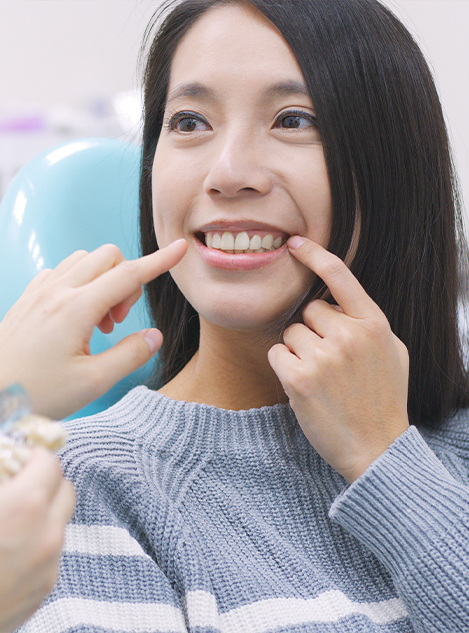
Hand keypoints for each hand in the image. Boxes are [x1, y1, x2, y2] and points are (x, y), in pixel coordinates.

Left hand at [0, 239, 186, 418]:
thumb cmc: (36, 394)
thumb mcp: (93, 382)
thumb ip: (130, 355)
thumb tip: (154, 336)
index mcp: (76, 309)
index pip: (128, 274)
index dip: (158, 261)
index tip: (179, 249)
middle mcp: (57, 292)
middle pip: (107, 257)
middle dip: (127, 280)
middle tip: (119, 321)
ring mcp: (38, 293)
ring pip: (83, 261)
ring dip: (102, 281)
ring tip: (98, 322)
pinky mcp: (26, 300)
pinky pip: (59, 272)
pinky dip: (78, 283)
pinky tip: (76, 316)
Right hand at [0, 449, 74, 632]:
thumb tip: (4, 460)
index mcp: (26, 506)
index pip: (50, 463)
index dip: (33, 457)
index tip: (19, 458)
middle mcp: (46, 535)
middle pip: (65, 490)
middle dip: (45, 482)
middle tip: (19, 484)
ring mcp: (48, 565)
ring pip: (58, 523)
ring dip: (42, 514)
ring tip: (9, 520)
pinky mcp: (43, 590)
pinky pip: (50, 554)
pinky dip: (36, 545)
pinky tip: (7, 551)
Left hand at [268, 237, 408, 482]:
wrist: (377, 448)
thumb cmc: (384, 399)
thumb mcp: (392, 353)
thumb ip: (368, 323)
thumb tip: (341, 303)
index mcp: (374, 324)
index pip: (340, 276)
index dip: (314, 255)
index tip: (295, 243)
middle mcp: (349, 335)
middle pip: (309, 311)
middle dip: (313, 332)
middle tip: (329, 362)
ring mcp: (324, 357)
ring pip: (290, 333)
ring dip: (298, 352)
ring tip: (320, 378)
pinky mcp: (299, 378)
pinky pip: (277, 354)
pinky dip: (284, 367)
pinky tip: (304, 386)